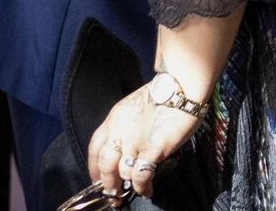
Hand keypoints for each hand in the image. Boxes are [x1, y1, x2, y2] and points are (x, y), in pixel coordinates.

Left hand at [88, 84, 200, 201]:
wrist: (182, 82)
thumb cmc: (164, 90)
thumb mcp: (135, 104)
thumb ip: (127, 123)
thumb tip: (127, 142)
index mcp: (114, 117)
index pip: (95, 147)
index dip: (94, 167)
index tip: (97, 179)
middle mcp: (119, 130)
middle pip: (104, 165)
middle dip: (107, 183)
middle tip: (113, 193)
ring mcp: (135, 140)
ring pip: (121, 172)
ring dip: (126, 186)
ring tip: (132, 192)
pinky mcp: (153, 148)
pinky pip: (141, 175)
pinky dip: (142, 187)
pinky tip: (148, 190)